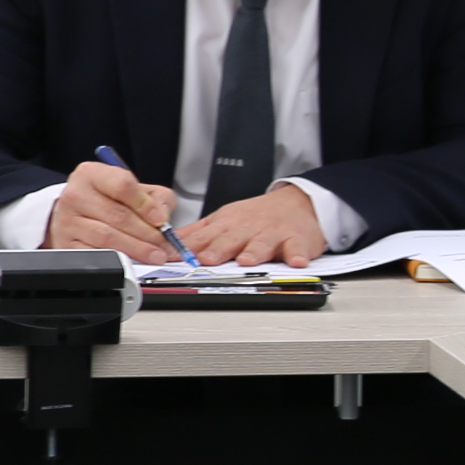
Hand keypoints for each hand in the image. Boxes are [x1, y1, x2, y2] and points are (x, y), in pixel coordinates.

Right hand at [45, 159, 175, 259]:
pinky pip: (96, 255)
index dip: (145, 205)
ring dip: (136, 249)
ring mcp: (68, 221)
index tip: (161, 220)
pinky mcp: (66, 243)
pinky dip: (118, 260)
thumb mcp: (133, 188)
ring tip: (154, 255)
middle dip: (147, 233)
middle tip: (164, 244)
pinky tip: (133, 260)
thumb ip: (155, 197)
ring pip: (107, 237)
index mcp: (91, 174)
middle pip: (117, 215)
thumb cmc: (107, 199)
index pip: (122, 186)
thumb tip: (162, 215)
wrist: (75, 212)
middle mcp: (75, 195)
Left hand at [180, 182, 327, 267]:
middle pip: (231, 239)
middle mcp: (248, 228)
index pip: (203, 237)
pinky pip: (297, 248)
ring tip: (247, 260)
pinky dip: (297, 255)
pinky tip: (295, 262)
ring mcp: (272, 234)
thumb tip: (166, 244)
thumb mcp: (223, 219)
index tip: (172, 257)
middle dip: (218, 249)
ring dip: (254, 251)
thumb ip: (196, 234)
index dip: (187, 248)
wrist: (298, 203)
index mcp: (227, 224)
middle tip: (207, 259)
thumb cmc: (258, 216)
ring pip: (262, 243)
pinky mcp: (297, 240)